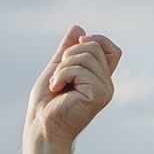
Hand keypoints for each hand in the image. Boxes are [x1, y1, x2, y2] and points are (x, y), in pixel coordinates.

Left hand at [27, 27, 120, 153]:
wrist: (41, 125)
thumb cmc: (47, 103)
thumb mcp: (56, 68)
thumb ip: (67, 50)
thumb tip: (78, 27)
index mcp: (99, 78)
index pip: (112, 50)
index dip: (97, 40)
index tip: (78, 45)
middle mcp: (106, 83)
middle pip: (94, 47)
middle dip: (69, 54)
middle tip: (59, 75)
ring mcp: (105, 90)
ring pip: (86, 55)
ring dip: (63, 67)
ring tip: (57, 85)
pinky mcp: (99, 95)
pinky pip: (80, 69)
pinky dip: (62, 75)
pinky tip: (57, 89)